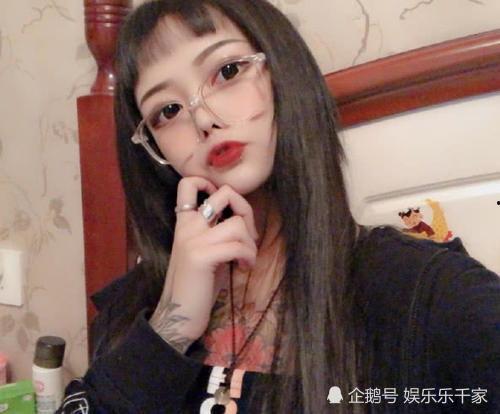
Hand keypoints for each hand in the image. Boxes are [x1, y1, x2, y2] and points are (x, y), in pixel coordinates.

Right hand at [149, 177, 258, 353]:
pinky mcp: (200, 256)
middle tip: (249, 235)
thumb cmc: (198, 284)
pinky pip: (238, 246)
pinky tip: (242, 268)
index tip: (227, 206)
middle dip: (246, 211)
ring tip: (245, 259)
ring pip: (237, 224)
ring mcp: (192, 239)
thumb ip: (217, 231)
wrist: (179, 315)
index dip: (213, 185)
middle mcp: (187, 225)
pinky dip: (248, 257)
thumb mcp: (206, 250)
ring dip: (250, 244)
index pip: (188, 183)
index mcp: (184, 222)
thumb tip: (242, 220)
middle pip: (225, 194)